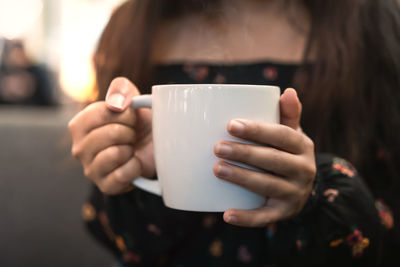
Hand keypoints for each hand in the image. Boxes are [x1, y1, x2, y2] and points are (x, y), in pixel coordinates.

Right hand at [68, 77, 154, 194]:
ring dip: (131, 149)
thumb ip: (121, 89)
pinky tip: (133, 164)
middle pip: (111, 133)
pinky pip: (123, 174)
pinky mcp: (105, 186)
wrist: (153, 149)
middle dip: (130, 132)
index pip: (102, 112)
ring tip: (130, 149)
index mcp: (79, 125)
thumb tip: (115, 104)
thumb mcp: (132, 100)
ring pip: (115, 154)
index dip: (125, 113)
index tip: (131, 117)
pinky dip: (135, 167)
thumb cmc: (138, 124)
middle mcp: (79, 148)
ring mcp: (90, 169)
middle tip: (132, 135)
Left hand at [213, 88, 315, 226]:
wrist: (301, 186)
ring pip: (267, 186)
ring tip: (217, 169)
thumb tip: (287, 91)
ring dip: (242, 178)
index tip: (231, 125)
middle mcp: (304, 169)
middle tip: (217, 147)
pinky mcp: (284, 212)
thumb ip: (288, 114)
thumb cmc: (287, 152)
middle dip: (244, 153)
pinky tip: (226, 214)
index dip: (257, 130)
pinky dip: (246, 218)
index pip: (281, 136)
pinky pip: (265, 217)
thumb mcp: (291, 133)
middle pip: (273, 160)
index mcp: (303, 146)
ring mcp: (295, 193)